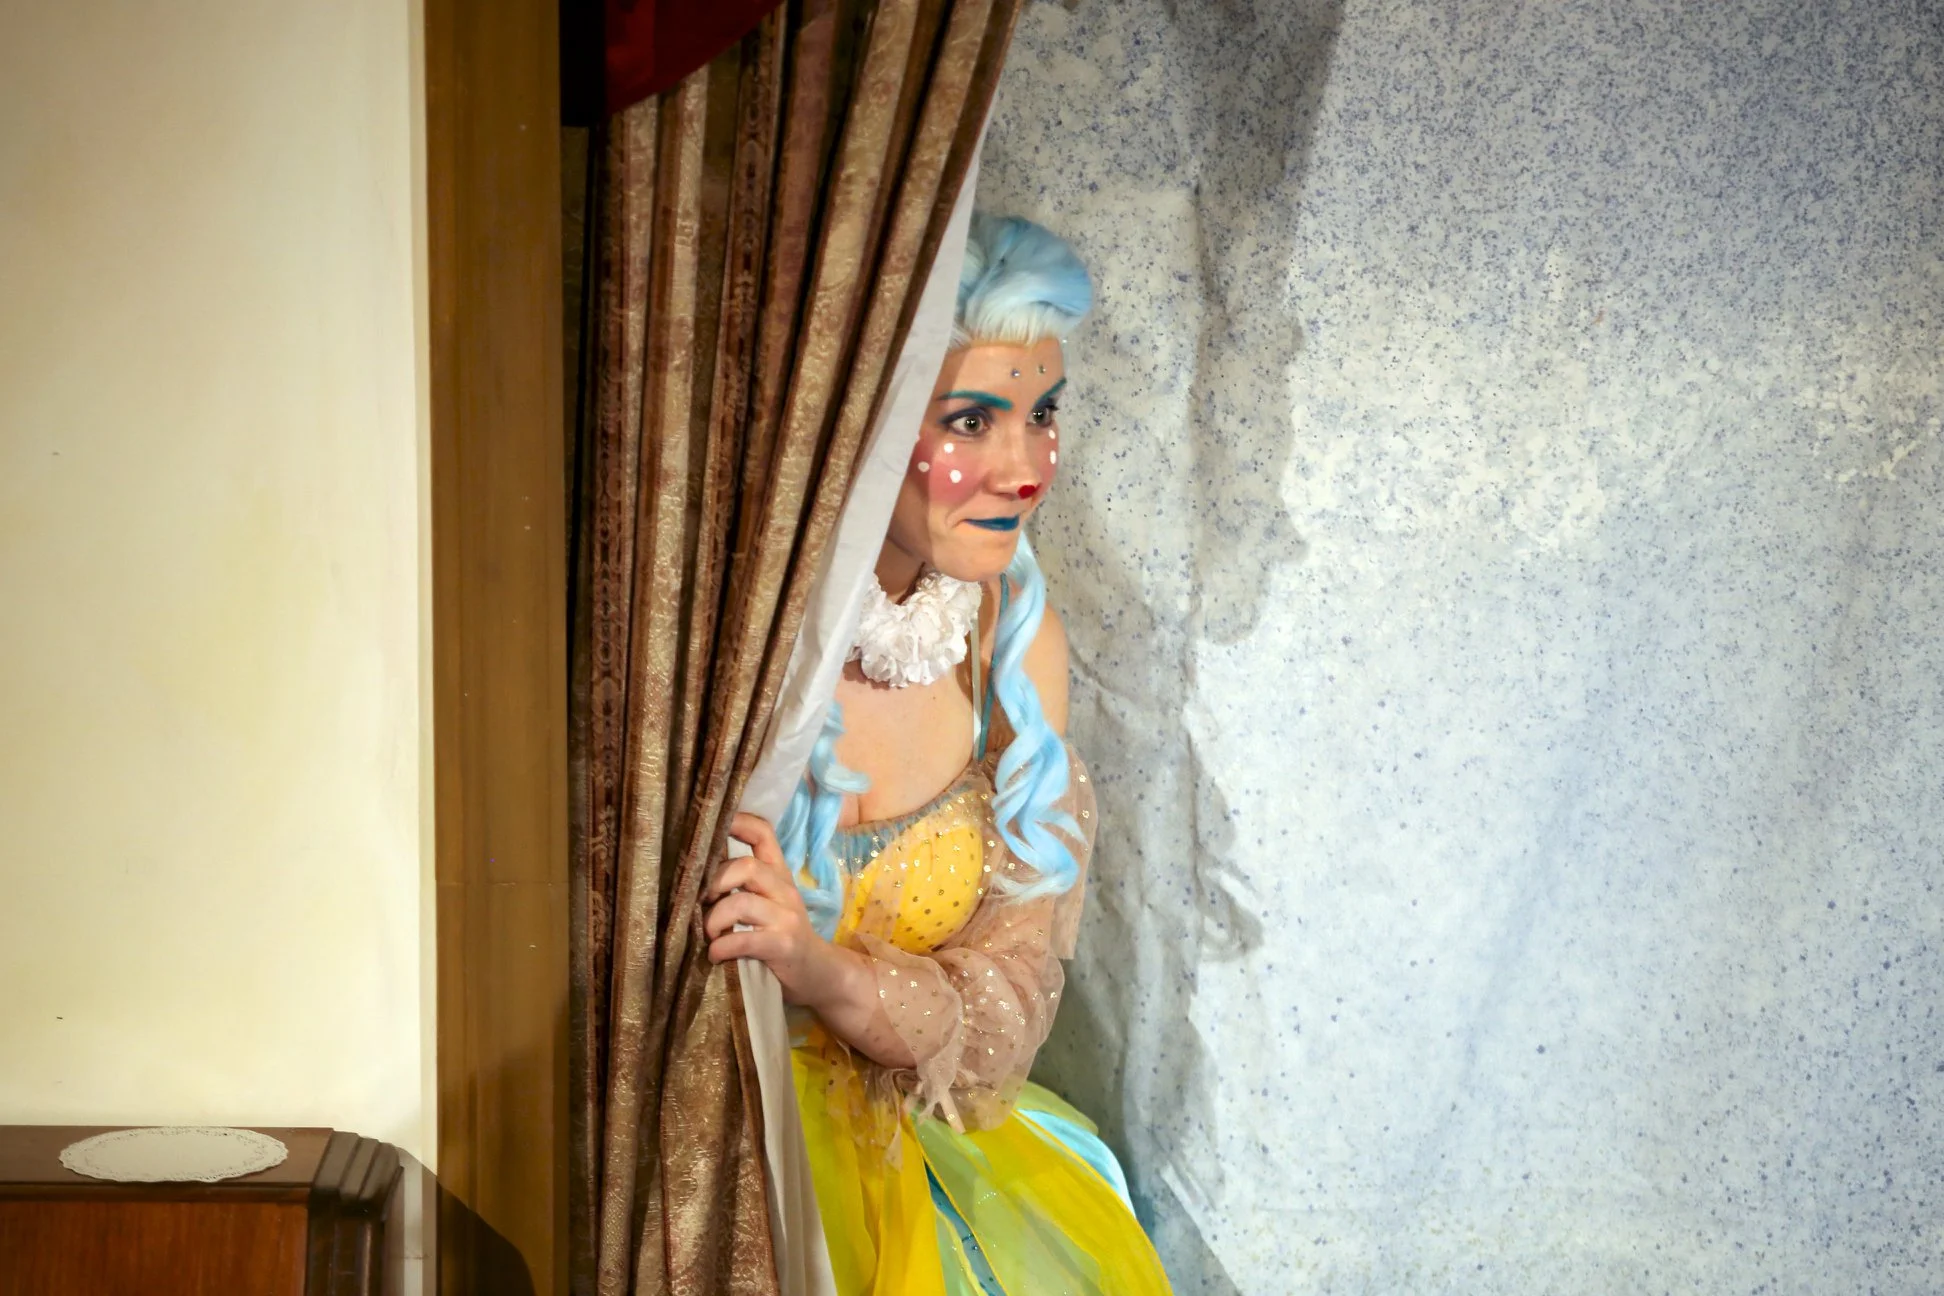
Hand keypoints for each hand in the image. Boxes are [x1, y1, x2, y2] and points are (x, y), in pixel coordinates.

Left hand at [704, 812, 844, 1005]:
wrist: (818, 972)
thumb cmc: (781, 936)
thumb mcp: (768, 903)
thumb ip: (743, 885)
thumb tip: (694, 874)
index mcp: (779, 874)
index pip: (764, 834)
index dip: (738, 823)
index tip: (711, 828)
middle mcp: (785, 889)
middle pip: (748, 866)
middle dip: (715, 881)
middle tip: (701, 901)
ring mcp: (786, 917)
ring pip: (742, 902)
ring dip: (714, 919)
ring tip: (708, 934)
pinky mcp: (784, 945)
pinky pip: (745, 940)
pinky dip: (722, 947)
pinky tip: (715, 955)